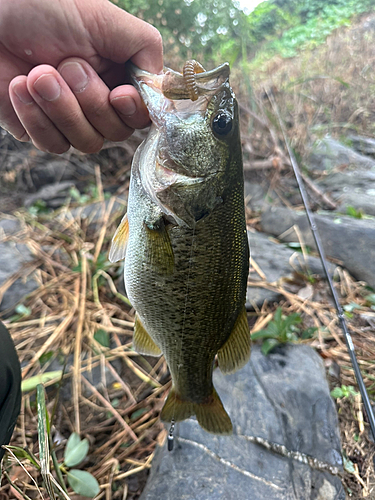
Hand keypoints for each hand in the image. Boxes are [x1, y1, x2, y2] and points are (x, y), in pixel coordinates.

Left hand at [0, 0, 162, 152]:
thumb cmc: (45, 7)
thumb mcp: (107, 20)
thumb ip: (145, 49)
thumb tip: (160, 88)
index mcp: (119, 77)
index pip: (142, 115)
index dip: (133, 112)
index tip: (118, 94)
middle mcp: (98, 103)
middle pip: (116, 133)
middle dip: (91, 101)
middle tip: (67, 64)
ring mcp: (70, 120)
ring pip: (86, 143)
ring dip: (62, 108)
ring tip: (38, 73)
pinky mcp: (41, 131)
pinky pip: (53, 145)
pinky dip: (36, 117)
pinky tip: (20, 85)